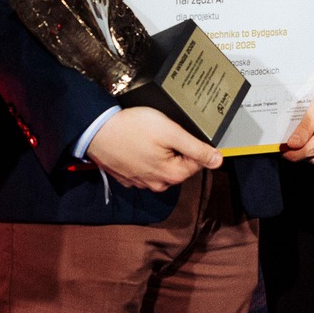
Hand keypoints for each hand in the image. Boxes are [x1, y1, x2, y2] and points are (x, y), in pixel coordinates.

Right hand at [87, 107, 221, 190]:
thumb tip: (218, 160)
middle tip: (162, 130)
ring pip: (161, 166)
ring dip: (160, 153)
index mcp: (172, 175)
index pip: (198, 161)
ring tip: (147, 136)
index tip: (178, 131)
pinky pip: (143, 168)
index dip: (192, 143)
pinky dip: (143, 157)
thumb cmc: (132, 128)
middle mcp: (157, 184)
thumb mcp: (170, 132)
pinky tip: (136, 144)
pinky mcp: (127, 177)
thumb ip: (196, 148)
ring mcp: (140, 182)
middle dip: (176, 148)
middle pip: (179, 165)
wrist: (95, 131)